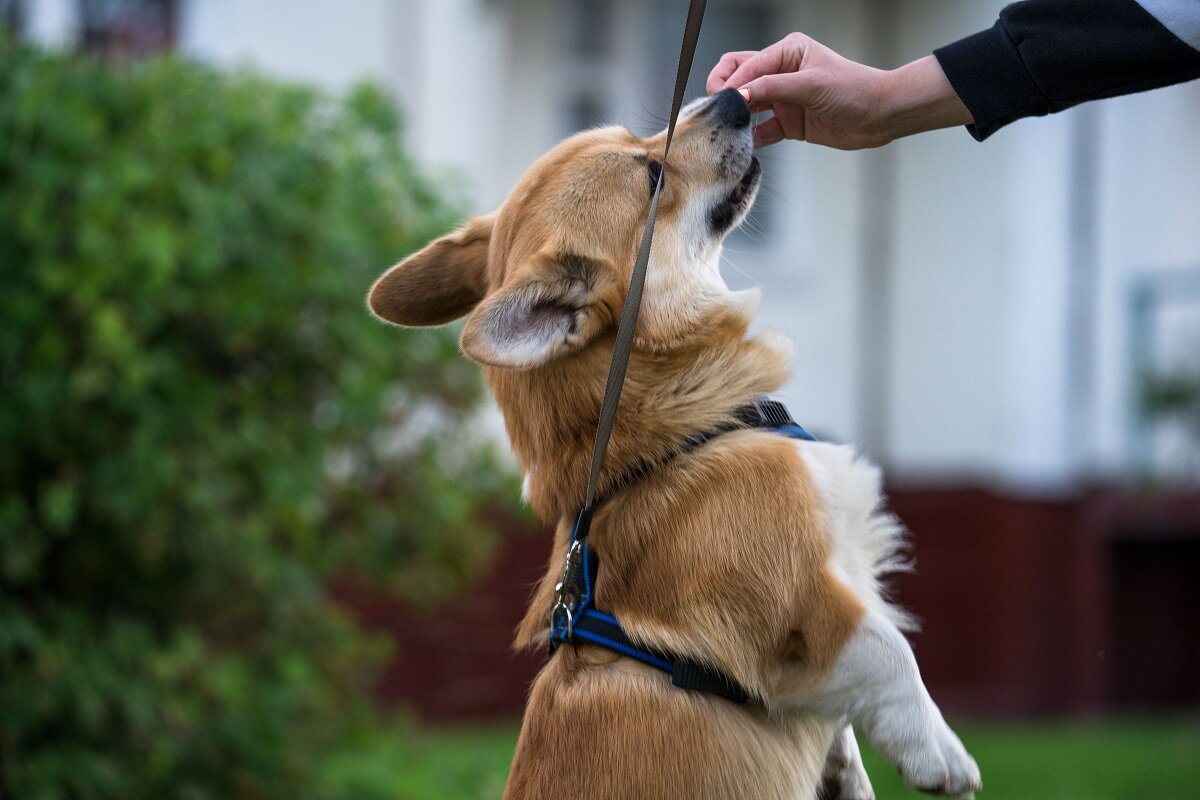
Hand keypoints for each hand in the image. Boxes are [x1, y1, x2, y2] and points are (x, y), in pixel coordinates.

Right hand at [707, 33, 972, 149]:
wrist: (882, 115)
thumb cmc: (855, 89)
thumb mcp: (811, 85)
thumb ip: (772, 89)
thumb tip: (738, 94)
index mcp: (787, 52)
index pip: (747, 64)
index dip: (732, 82)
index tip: (722, 101)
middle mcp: (782, 73)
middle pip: (740, 79)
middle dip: (725, 94)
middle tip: (716, 112)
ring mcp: (784, 99)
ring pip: (747, 106)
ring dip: (736, 118)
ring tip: (725, 131)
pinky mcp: (789, 123)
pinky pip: (761, 131)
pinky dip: (751, 138)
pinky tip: (743, 147)